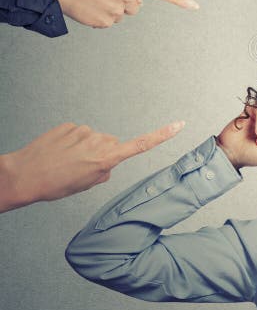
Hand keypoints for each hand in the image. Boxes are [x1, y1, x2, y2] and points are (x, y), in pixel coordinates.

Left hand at [0, 120, 184, 211]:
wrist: (24, 174)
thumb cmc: (54, 184)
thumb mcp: (86, 185)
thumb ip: (104, 172)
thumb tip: (107, 162)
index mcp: (107, 159)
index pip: (142, 145)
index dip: (162, 135)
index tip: (178, 125)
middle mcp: (99, 141)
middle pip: (112, 144)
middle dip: (103, 153)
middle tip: (82, 168)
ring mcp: (84, 131)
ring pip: (94, 139)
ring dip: (85, 149)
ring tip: (66, 161)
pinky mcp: (70, 126)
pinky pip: (78, 133)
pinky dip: (72, 142)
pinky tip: (59, 152)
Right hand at [55, 0, 198, 27]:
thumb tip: (140, 3)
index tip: (196, 6)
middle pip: (136, 8)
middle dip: (124, 4)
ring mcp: (117, 10)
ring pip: (122, 17)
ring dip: (112, 11)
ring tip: (96, 1)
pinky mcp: (106, 22)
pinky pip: (109, 24)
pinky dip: (101, 19)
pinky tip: (92, 9)